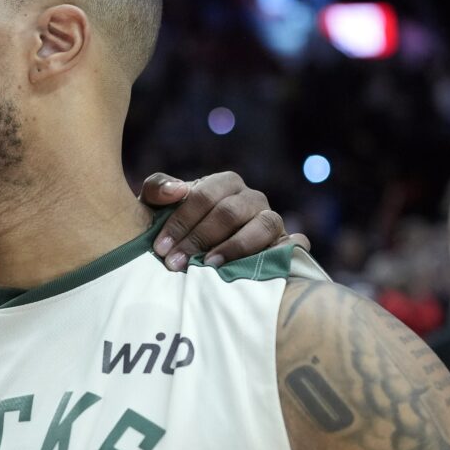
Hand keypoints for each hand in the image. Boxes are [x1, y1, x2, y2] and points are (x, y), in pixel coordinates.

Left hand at [139, 172, 309, 270]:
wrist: (199, 253)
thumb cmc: (177, 226)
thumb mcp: (159, 206)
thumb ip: (158, 189)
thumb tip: (177, 190)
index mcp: (224, 184)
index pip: (204, 196)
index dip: (181, 221)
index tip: (161, 248)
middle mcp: (251, 198)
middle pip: (229, 213)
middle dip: (199, 239)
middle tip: (175, 263)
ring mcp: (270, 220)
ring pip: (262, 225)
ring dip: (234, 247)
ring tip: (210, 265)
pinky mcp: (284, 244)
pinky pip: (291, 246)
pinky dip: (282, 253)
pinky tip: (262, 265)